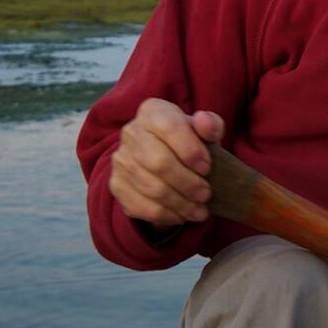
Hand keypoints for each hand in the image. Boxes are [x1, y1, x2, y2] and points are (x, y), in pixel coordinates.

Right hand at [107, 98, 225, 230]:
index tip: (207, 168)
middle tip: (206, 194)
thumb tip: (206, 123)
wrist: (163, 160)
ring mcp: (121, 160)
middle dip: (187, 183)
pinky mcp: (117, 186)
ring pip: (151, 188)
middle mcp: (131, 132)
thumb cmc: (188, 143)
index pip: (168, 126)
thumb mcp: (204, 131)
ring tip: (200, 210)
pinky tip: (183, 215)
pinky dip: (166, 215)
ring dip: (180, 203)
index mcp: (152, 112)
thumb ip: (210, 125)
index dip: (190, 149)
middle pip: (158, 162)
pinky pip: (142, 206)